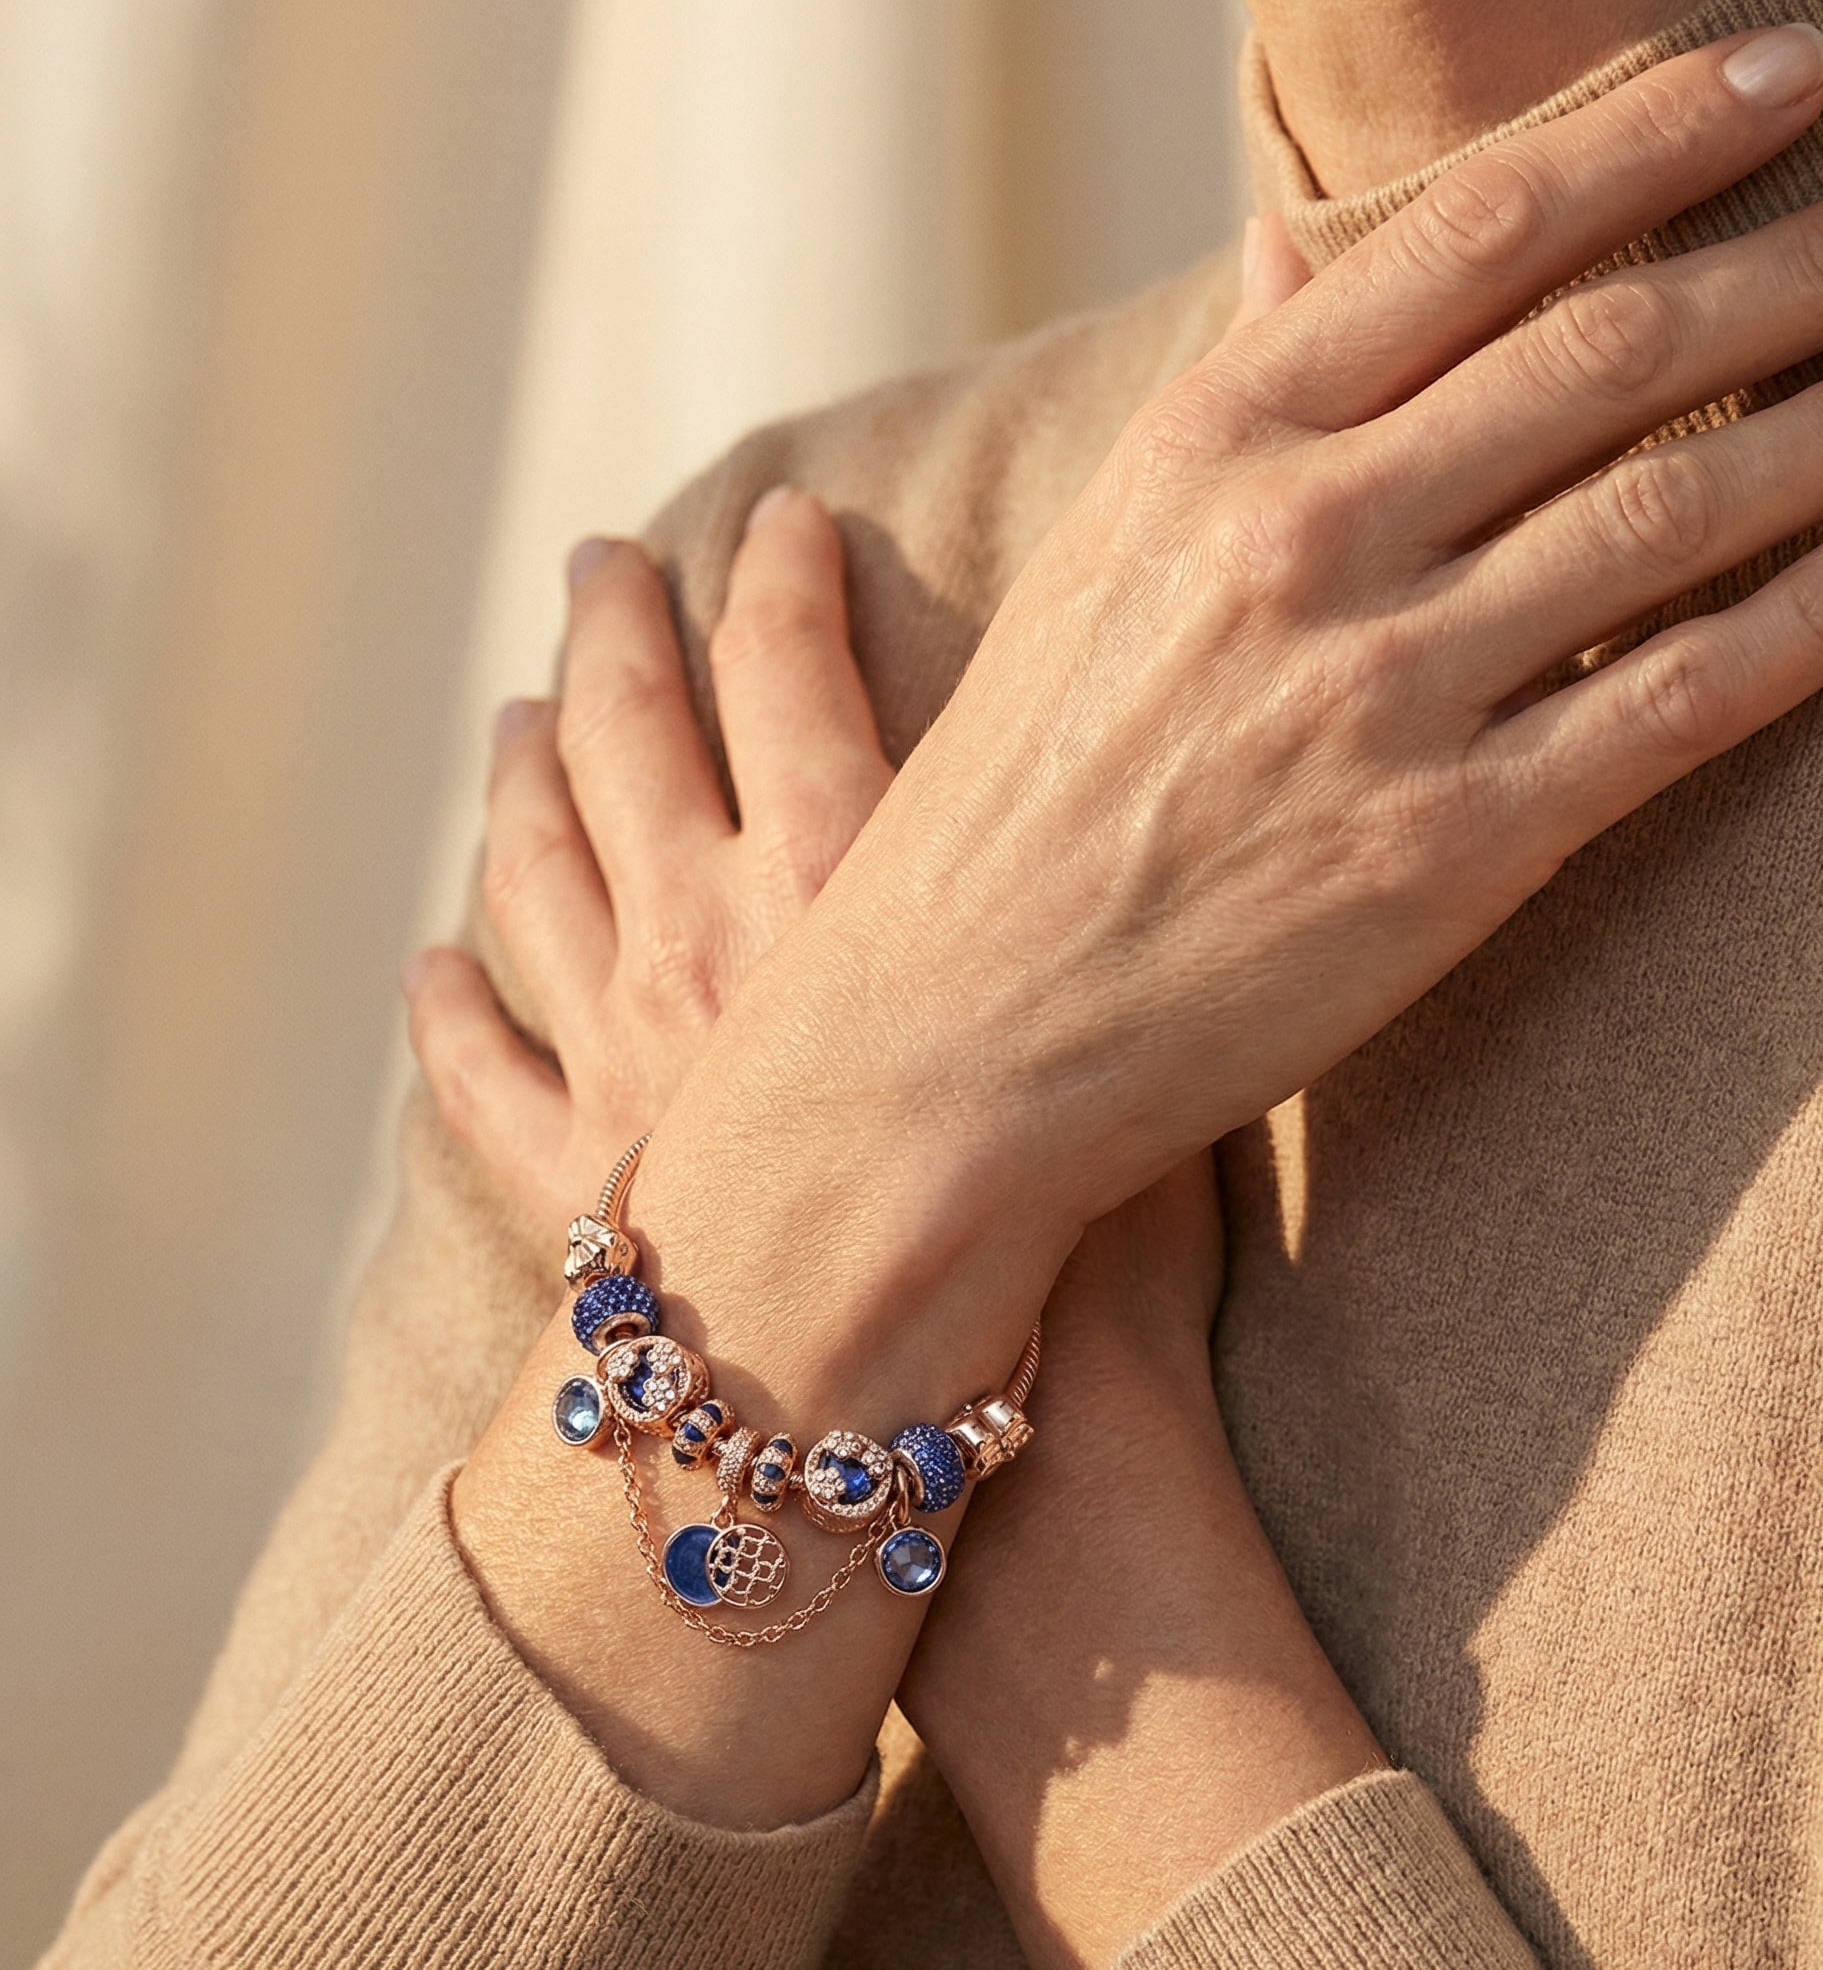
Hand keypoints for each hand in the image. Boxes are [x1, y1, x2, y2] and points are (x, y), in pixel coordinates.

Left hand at [409, 490, 1242, 1835]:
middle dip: (619, 631)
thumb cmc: (1075, 1261)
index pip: (794, 666)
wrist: (943, 1447)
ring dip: (522, 783)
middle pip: (631, 733)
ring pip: (537, 872)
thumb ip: (1167, 900)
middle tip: (605, 564)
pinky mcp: (586, 1187)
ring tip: (518, 720)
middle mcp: (715, 936)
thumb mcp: (1159, 1049)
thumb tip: (1240, 789)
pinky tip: (436, 970)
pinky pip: (488, 1080)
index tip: (785, 522)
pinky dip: (457, 1018)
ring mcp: (627, 1057)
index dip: (785, 577)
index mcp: (855, 879)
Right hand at [626, 27, 1822, 1426]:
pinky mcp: (1451, 843)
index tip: (1771, 79)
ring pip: (1670, 512)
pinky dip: (1813, 618)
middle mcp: (1300, 540)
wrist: (957, 1034)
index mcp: (1204, 449)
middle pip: (1603, 351)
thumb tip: (1287, 250)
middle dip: (1785, 267)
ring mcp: (1381, 691)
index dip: (1649, 139)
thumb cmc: (1013, 807)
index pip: (1468, 237)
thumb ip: (1218, 404)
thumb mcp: (1087, 566)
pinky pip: (1679, 697)